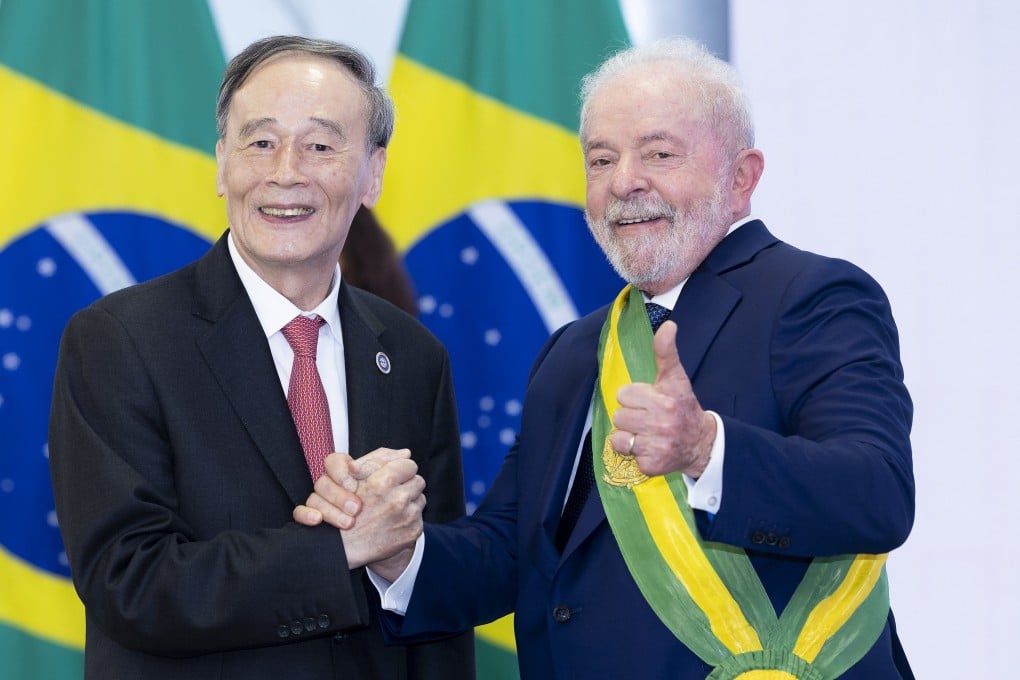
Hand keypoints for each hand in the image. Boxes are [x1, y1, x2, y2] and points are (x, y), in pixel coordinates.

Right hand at [293, 448, 425, 570]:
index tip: (394, 476)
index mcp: (385, 482)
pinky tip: (392, 521)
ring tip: (390, 508)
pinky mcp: (412, 532)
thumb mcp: (355, 477)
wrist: (342, 547)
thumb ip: (379, 459)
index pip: (409, 465)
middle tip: (392, 492)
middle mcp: (399, 500)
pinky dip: (409, 518)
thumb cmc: (343, 508)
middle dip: (406, 485)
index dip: (401, 469)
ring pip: (420, 499)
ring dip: (409, 501)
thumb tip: (406, 453)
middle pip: (418, 481)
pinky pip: (419, 518)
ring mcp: (407, 517)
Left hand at [608, 321, 715, 477]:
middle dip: (630, 416)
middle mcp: (663, 423)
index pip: (624, 394)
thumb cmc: (683, 407)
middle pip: (619, 415)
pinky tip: (648, 447)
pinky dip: (634, 452)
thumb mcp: (676, 378)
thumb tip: (668, 325)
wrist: (702, 444)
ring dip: (629, 435)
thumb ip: (666, 352)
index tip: (649, 400)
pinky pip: (625, 454)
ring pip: (619, 436)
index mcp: (666, 399)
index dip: (634, 396)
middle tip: (647, 418)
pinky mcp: (652, 465)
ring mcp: (658, 445)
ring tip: (645, 432)